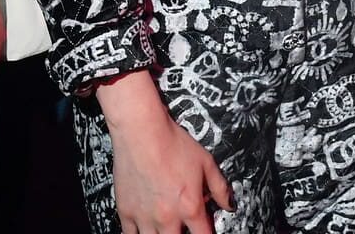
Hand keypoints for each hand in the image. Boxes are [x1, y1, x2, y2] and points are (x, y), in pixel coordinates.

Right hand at [97, 71, 231, 233]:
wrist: (142, 131)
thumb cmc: (170, 143)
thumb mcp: (205, 162)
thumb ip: (220, 187)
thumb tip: (228, 203)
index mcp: (190, 207)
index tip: (205, 230)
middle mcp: (167, 217)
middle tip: (184, 224)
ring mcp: (145, 217)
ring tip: (166, 225)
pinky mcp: (126, 211)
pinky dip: (139, 233)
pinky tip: (145, 227)